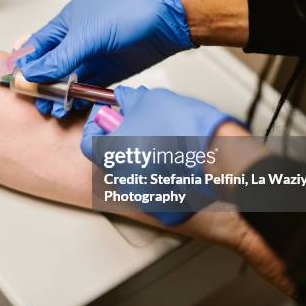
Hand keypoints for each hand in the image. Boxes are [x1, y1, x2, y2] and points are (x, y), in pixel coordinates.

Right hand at [17, 0, 194, 117]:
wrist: (169, 20)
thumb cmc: (129, 13)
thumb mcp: (89, 35)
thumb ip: (61, 57)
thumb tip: (32, 74)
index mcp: (66, 24)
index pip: (36, 46)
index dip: (25, 65)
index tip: (16, 84)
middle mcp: (76, 41)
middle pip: (50, 67)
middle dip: (41, 85)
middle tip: (37, 102)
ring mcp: (92, 57)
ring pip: (67, 80)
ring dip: (59, 95)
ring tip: (54, 110)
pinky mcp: (108, 72)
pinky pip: (86, 88)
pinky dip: (78, 98)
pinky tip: (72, 107)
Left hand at [81, 86, 239, 225]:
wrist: (217, 154)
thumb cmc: (182, 128)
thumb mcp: (147, 99)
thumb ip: (126, 99)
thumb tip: (121, 98)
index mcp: (109, 153)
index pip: (88, 141)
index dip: (96, 124)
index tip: (108, 113)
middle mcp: (120, 179)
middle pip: (111, 157)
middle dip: (120, 138)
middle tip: (137, 123)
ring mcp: (141, 196)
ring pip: (133, 173)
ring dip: (140, 156)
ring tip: (161, 140)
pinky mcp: (162, 207)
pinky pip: (154, 188)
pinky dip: (158, 173)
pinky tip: (173, 158)